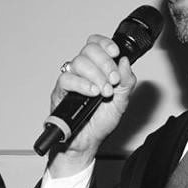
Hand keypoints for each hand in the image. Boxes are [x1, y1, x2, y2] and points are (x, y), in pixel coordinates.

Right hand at [48, 34, 136, 176]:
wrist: (87, 143)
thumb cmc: (100, 123)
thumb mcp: (122, 102)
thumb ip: (127, 82)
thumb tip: (125, 61)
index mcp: (97, 69)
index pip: (96, 44)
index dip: (105, 43)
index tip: (115, 53)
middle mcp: (82, 72)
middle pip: (88, 50)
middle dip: (105, 63)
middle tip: (113, 80)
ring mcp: (71, 80)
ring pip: (79, 62)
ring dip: (97, 76)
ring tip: (105, 92)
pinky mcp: (60, 92)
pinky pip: (67, 79)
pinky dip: (83, 84)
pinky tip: (93, 93)